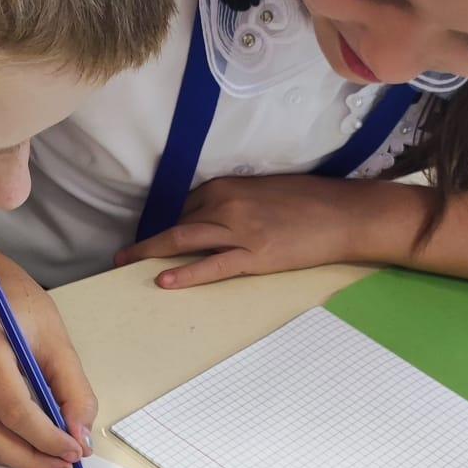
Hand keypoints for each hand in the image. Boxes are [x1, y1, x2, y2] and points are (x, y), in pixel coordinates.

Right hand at [0, 259, 95, 467]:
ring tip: (48, 460)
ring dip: (15, 459)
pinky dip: (0, 447)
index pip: (14, 408)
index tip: (75, 451)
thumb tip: (79, 439)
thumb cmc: (23, 311)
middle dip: (30, 457)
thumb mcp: (59, 342)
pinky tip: (26, 446)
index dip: (47, 438)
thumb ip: (74, 392)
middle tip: (63, 465)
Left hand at [116, 174, 384, 288]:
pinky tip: (165, 282)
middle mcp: (227, 204)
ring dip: (151, 253)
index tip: (154, 239)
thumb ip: (234, 200)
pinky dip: (186, 274)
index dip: (169, 224)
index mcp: (228, 185)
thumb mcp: (264, 190)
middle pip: (177, 223)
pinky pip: (213, 265)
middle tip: (123, 257)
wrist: (344, 214)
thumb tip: (211, 215)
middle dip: (148, 241)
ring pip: (184, 241)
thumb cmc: (309, 200)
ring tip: (127, 267)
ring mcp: (240, 230)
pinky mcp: (255, 256)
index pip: (185, 206)